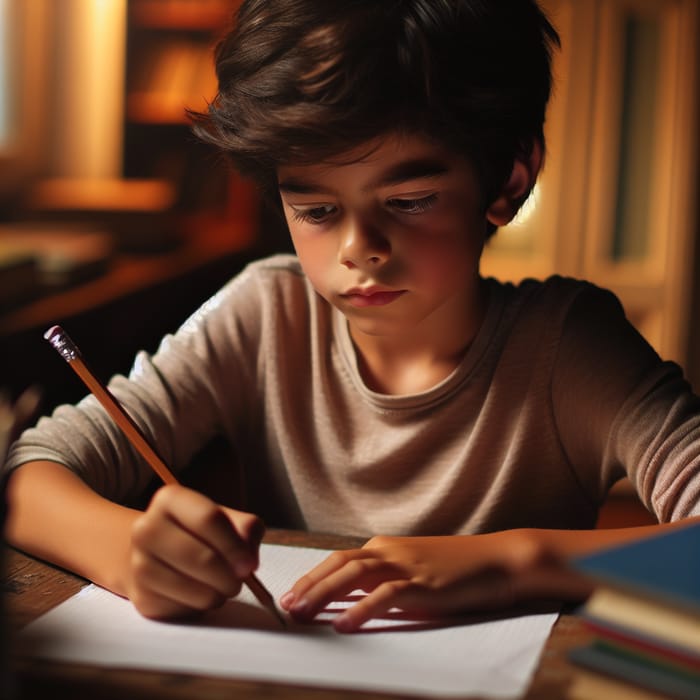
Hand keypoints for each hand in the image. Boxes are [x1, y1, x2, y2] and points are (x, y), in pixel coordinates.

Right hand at [125, 484, 263, 618]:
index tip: (249, 564)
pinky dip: (199, 607)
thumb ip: (246, 529)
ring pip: (195, 590)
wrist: (153, 552)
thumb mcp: (225, 518)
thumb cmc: (198, 532)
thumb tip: (249, 561)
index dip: (234, 545)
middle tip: (238, 581)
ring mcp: (139, 564)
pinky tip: (198, 593)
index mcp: (170, 499)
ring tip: (219, 585)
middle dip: (229, 576)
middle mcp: (147, 528)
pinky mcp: (141, 597)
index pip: (208, 519)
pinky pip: (183, 610)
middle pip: (202, 558)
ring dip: (218, 594)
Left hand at [280, 531, 590, 631]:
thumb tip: (351, 598)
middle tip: (286, 606)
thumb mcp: (413, 569)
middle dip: (309, 584)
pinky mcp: (423, 583)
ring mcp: (406, 565)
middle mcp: (388, 551)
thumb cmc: (455, 568)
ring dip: (324, 593)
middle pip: (339, 564)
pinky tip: (343, 623)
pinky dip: (361, 609)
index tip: (292, 594)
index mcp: (384, 548)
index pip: (338, 560)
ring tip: (303, 612)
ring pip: (354, 575)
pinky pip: (385, 595)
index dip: (312, 577)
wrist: (496, 560)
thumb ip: (383, 580)